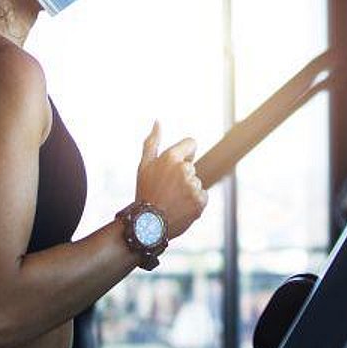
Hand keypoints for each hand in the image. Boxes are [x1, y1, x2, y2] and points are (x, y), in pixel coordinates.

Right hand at [135, 120, 207, 240]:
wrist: (147, 225)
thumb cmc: (145, 193)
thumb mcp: (144, 165)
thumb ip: (152, 142)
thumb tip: (157, 122)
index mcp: (170, 158)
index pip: (191, 143)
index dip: (184, 154)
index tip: (174, 167)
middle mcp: (184, 170)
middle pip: (192, 167)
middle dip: (182, 176)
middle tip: (167, 190)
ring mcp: (193, 186)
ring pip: (196, 182)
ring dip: (187, 190)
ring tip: (172, 201)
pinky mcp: (201, 201)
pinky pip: (202, 196)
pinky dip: (194, 202)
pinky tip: (180, 208)